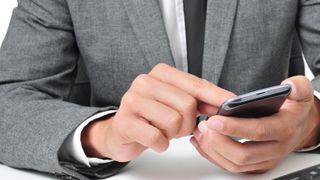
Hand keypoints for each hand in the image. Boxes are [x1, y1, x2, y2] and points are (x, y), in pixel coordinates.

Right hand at [81, 63, 233, 161]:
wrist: (122, 131)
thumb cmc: (152, 116)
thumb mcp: (176, 103)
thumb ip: (199, 100)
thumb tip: (226, 104)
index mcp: (161, 73)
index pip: (196, 84)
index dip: (216, 96)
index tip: (231, 104)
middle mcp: (145, 81)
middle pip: (187, 105)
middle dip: (189, 123)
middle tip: (178, 127)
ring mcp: (132, 100)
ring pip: (174, 121)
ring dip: (174, 134)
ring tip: (163, 131)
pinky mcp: (124, 121)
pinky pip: (157, 138)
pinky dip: (161, 144)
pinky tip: (155, 140)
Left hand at [190, 76, 319, 172]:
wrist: (300, 128)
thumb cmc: (294, 111)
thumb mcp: (301, 94)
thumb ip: (298, 87)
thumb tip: (289, 85)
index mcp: (284, 129)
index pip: (258, 131)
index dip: (234, 127)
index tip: (214, 120)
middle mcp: (275, 149)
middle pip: (243, 154)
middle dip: (218, 142)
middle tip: (203, 127)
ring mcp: (265, 160)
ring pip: (236, 164)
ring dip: (213, 150)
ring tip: (200, 133)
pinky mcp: (256, 165)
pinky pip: (233, 167)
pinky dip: (214, 157)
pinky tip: (202, 143)